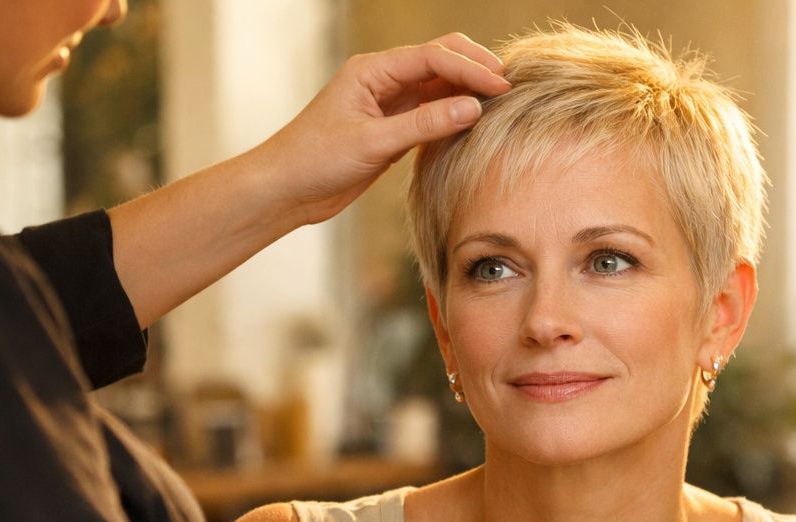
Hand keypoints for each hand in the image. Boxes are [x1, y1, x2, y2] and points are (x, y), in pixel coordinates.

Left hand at [253, 33, 509, 225]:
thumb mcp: (372, 143)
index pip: (432, 57)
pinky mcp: (392, 127)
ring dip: (468, 90)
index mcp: (372, 71)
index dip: (469, 69)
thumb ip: (424, 125)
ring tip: (501, 103)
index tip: (501, 86)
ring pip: (439, 85)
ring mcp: (388, 102)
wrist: (286, 189)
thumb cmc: (315, 161)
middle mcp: (382, 80)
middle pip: (439, 58)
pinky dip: (455, 114)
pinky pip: (432, 112)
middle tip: (509, 86)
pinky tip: (476, 124)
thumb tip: (473, 108)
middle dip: (474, 67)